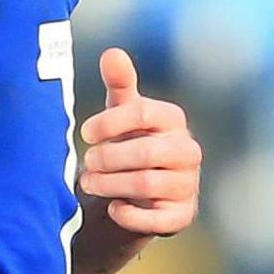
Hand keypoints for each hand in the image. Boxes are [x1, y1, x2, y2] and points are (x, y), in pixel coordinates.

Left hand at [76, 48, 200, 235]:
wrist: (140, 189)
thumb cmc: (130, 140)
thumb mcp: (122, 111)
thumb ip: (119, 82)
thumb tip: (112, 53)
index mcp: (172, 120)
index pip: (142, 113)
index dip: (108, 123)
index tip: (85, 132)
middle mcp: (187, 151)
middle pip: (144, 153)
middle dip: (107, 159)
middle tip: (87, 162)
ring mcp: (188, 185)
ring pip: (146, 185)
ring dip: (110, 185)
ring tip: (90, 182)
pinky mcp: (182, 215)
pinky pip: (157, 219)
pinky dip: (128, 215)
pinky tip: (113, 207)